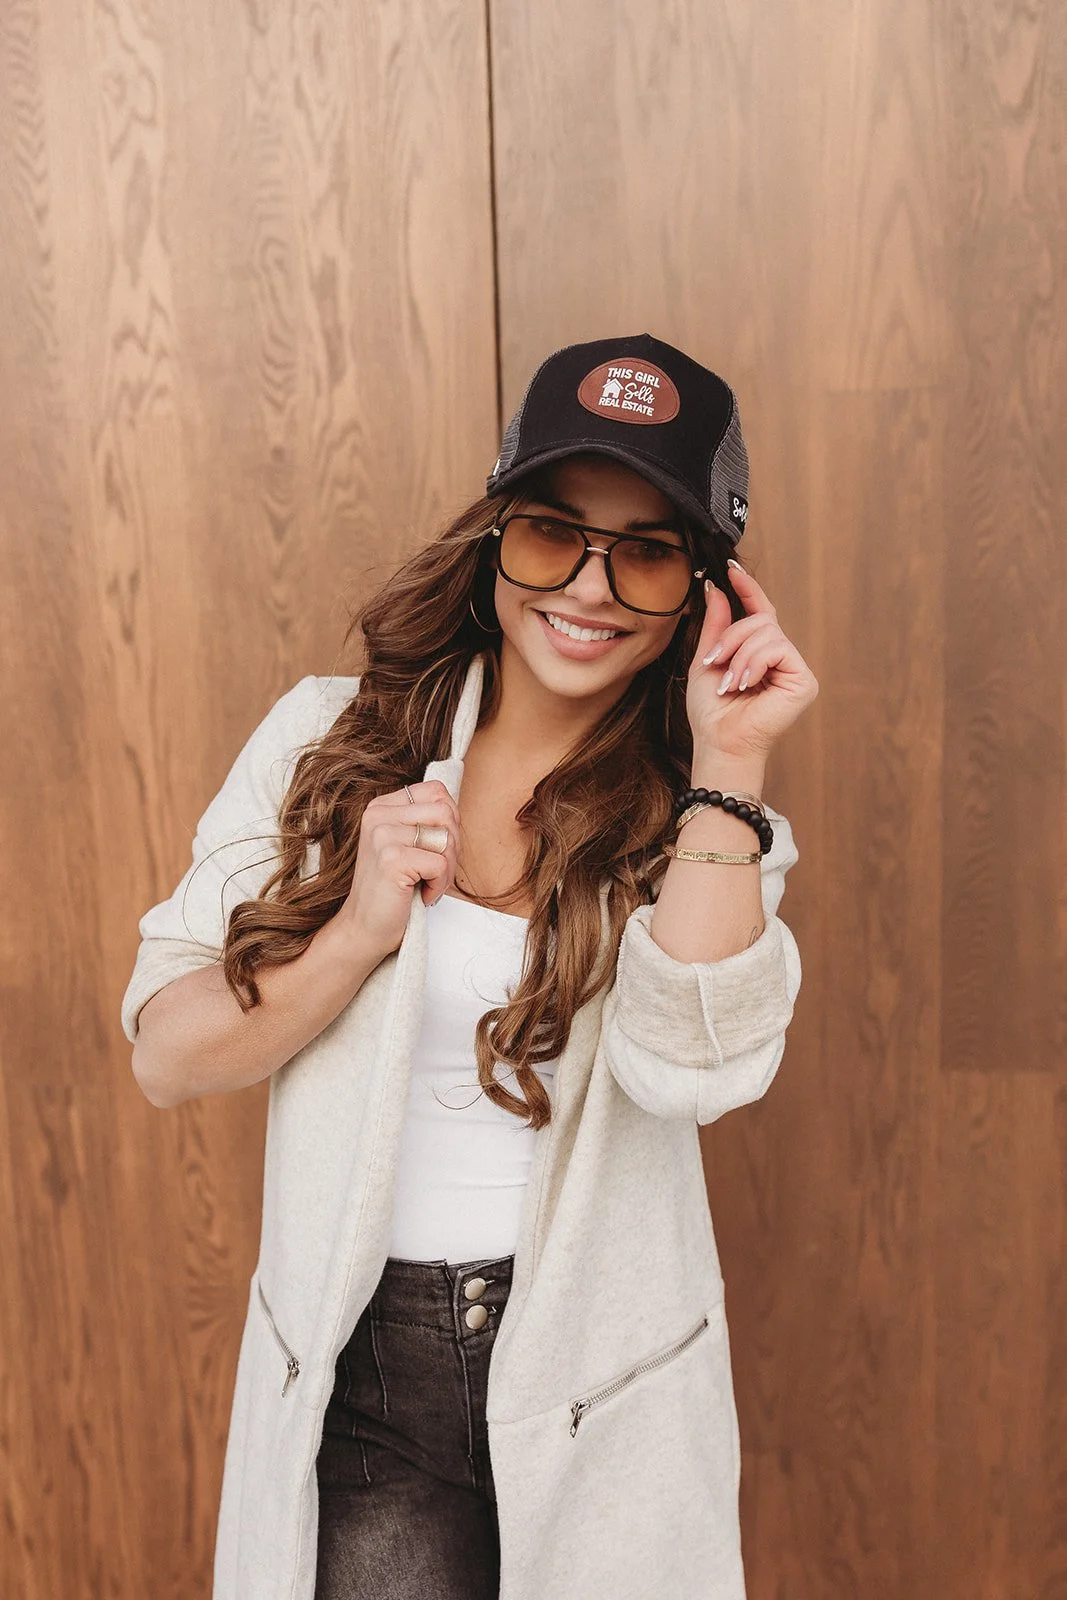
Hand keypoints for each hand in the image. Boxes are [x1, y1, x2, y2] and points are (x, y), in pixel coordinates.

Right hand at [336, 779, 461, 959]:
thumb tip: (455, 808)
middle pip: (446, 813)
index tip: (437, 848)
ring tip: (428, 883)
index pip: (437, 791)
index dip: (450, 821)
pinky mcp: (391, 860)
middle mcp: (378, 815)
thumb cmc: (392, 890)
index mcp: (382, 807)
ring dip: (447, 869)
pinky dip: (439, 885)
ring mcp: (382, 835)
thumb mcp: (406, 845)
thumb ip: (425, 822)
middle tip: (436, 871)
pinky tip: (421, 894)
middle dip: (453, 847)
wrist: (364, 928)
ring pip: (446, 838)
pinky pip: (440, 864)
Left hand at [687, 562, 818, 762]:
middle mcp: (781, 658)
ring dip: (739, 655)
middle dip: (732, 637)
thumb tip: (717, 588)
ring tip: (730, 682)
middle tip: (715, 662)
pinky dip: (755, 663)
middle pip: (761, 620)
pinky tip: (745, 684)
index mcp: (759, 653)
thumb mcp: (707, 660)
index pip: (759, 612)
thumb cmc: (711, 711)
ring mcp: (795, 668)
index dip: (748, 589)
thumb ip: (716, 626)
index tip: (731, 569)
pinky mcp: (804, 680)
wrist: (719, 742)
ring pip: (768, 633)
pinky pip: (779, 648)